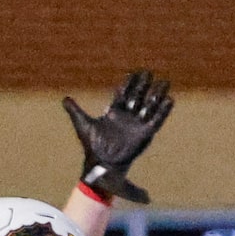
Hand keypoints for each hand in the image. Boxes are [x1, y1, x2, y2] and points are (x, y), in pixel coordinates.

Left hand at [68, 70, 171, 204]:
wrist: (101, 163)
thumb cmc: (93, 145)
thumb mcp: (83, 124)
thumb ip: (75, 110)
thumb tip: (64, 98)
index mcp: (114, 112)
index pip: (124, 94)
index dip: (129, 83)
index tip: (135, 72)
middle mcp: (127, 116)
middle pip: (138, 97)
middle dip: (143, 85)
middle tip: (149, 72)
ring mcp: (137, 124)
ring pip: (150, 105)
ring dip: (157, 94)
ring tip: (165, 82)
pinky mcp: (146, 133)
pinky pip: (157, 120)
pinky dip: (163, 111)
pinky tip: (170, 99)